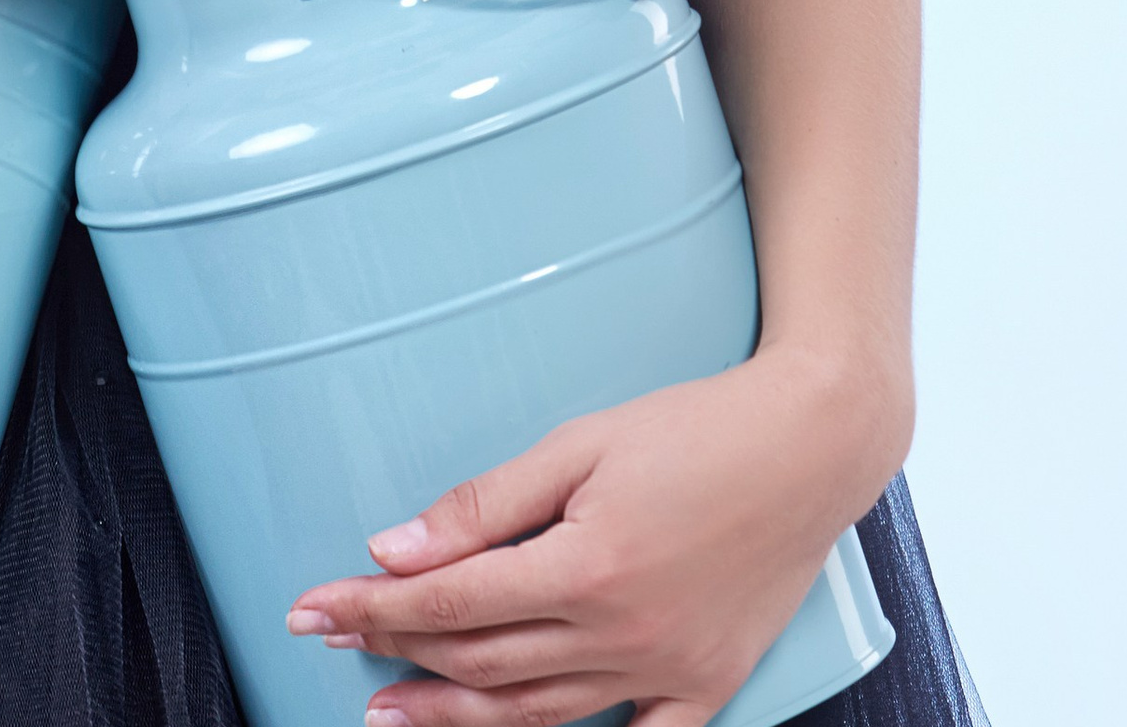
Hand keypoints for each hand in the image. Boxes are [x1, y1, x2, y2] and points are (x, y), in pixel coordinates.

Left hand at [284, 353, 898, 726]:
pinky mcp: (707, 686)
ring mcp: (668, 672)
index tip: (314, 608)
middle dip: (397, 653)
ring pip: (537, 713)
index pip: (451, 603)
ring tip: (389, 715)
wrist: (812, 446)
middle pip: (482, 661)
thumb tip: (394, 547)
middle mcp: (623, 634)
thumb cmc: (694, 428)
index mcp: (586, 568)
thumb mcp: (579, 443)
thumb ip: (485, 504)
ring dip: (455, 715)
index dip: (376, 608)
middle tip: (332, 643)